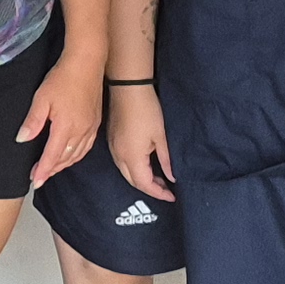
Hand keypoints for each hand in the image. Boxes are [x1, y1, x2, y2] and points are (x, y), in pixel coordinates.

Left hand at [21, 60, 103, 188]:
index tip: (35, 181)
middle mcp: (81, 131)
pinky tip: (70, 156)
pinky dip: (76, 156)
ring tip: (51, 169)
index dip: (44, 171)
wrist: (87, 63)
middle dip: (52, 170)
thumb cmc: (62, 78)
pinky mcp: (96, 122)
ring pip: (77, 155)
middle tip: (38, 176)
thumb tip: (22, 139)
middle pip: (65, 159)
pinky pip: (86, 147)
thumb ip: (33, 121)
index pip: (53, 156)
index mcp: (66, 127)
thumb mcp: (42, 98)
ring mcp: (90, 128)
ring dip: (64, 164)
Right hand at [107, 81, 174, 199]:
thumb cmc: (146, 110)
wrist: (128, 87)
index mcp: (131, 156)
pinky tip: (145, 164)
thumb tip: (172, 176)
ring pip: (126, 173)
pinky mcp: (112, 140)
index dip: (159, 192)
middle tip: (166, 189)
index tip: (172, 196)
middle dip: (149, 188)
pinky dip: (134, 169)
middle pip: (133, 182)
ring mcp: (113, 148)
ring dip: (141, 179)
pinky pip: (121, 162)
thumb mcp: (161, 137)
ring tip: (159, 177)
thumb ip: (166, 160)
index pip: (144, 184)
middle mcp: (119, 156)